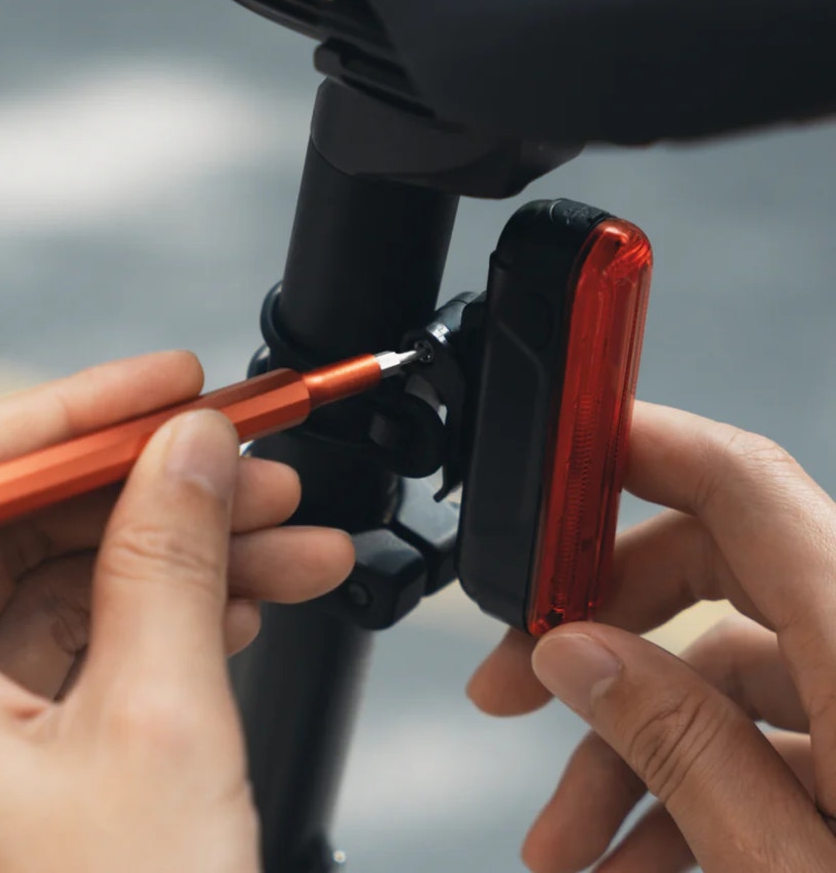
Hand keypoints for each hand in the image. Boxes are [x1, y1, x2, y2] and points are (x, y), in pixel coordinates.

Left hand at [0, 351, 353, 872]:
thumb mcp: (162, 723)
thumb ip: (172, 554)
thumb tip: (194, 445)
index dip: (80, 409)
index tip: (173, 382)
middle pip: (28, 526)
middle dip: (159, 486)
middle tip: (258, 461)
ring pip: (70, 587)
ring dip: (187, 552)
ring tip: (293, 533)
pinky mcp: (2, 768)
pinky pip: (86, 651)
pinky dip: (170, 618)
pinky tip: (249, 597)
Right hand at [467, 401, 835, 871]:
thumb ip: (682, 747)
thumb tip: (575, 655)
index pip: (740, 483)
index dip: (639, 445)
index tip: (556, 460)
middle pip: (710, 563)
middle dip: (597, 620)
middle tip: (512, 679)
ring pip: (723, 661)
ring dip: (629, 735)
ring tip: (565, 840)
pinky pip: (764, 727)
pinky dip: (687, 778)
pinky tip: (633, 859)